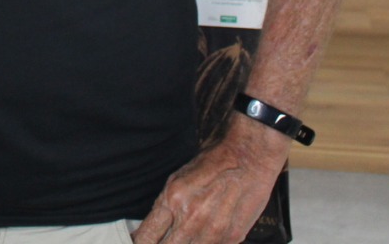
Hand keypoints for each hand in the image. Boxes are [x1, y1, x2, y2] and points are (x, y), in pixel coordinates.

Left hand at [132, 123, 286, 243]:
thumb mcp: (179, 179)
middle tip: (163, 239)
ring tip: (184, 235)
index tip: (140, 243)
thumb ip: (165, 207)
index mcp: (173, 200)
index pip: (147, 237)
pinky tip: (202, 235)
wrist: (249, 154)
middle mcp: (191, 218)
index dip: (139, 243)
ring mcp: (213, 231)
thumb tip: (152, 231)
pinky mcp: (232, 237)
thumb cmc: (214, 161)